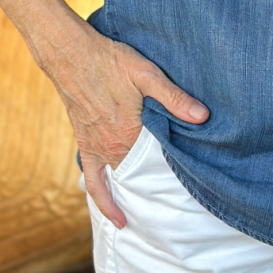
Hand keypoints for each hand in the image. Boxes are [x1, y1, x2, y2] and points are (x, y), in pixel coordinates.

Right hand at [0, 0, 209, 227]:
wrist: (69, 54)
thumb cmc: (110, 60)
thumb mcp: (147, 74)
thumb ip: (174, 97)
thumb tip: (203, 117)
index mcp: (129, 133)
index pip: (157, 165)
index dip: (175, 178)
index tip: (192, 196)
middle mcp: (111, 147)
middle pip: (139, 177)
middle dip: (156, 193)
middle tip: (176, 216)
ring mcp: (96, 148)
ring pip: (117, 182)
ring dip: (132, 199)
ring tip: (150, 218)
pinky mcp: (84, 143)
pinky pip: (91, 178)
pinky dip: (101, 196)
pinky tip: (111, 211)